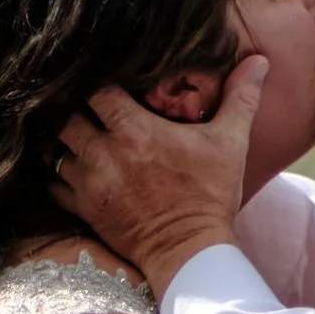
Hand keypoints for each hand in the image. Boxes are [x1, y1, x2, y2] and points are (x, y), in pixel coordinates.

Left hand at [56, 55, 267, 294]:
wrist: (191, 252)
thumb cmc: (211, 196)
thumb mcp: (230, 143)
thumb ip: (241, 98)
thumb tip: (260, 62)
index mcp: (136, 130)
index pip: (96, 90)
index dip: (99, 85)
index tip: (110, 88)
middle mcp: (105, 153)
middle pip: (67, 116)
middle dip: (75, 111)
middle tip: (88, 112)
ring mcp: (91, 183)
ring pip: (56, 149)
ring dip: (66, 143)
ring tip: (81, 139)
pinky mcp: (85, 209)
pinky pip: (54, 184)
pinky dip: (59, 176)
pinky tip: (76, 170)